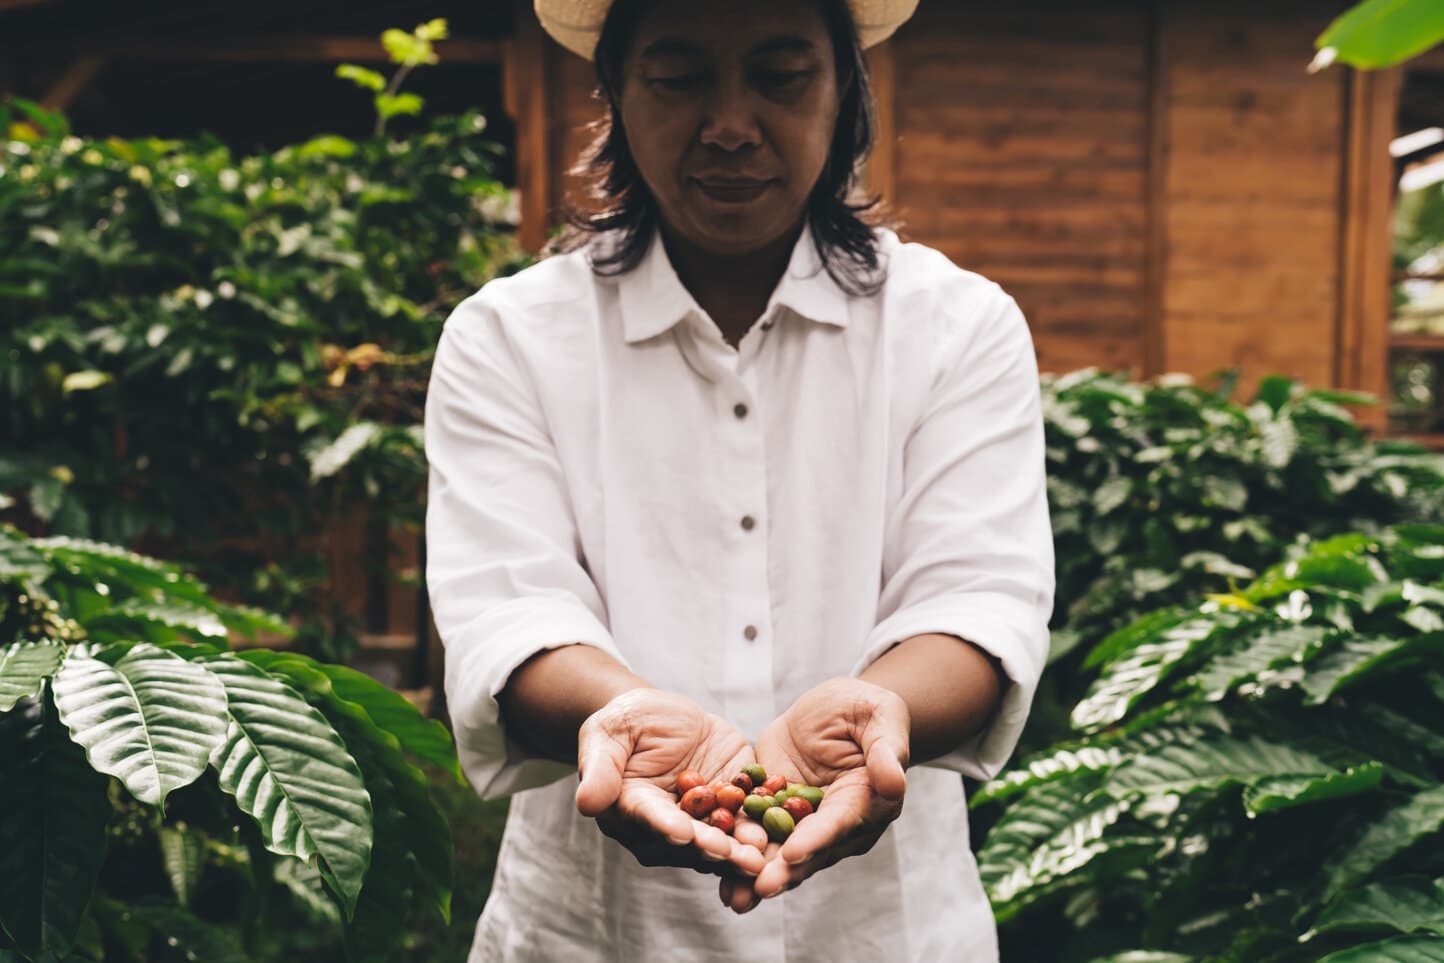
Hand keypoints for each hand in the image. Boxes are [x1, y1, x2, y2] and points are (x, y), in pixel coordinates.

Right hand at [575, 688, 765, 877]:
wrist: (663, 717)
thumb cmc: (627, 722)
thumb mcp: (610, 732)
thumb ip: (601, 767)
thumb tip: (587, 802)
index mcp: (631, 810)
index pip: (650, 820)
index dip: (666, 827)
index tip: (683, 834)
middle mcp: (666, 827)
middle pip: (691, 841)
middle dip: (716, 848)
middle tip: (740, 856)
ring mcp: (701, 822)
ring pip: (723, 840)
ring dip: (744, 850)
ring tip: (765, 854)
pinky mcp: (731, 808)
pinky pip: (749, 820)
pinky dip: (765, 828)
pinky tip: (786, 831)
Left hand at [720, 678, 909, 912]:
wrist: (834, 708)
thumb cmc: (864, 708)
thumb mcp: (880, 717)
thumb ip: (885, 750)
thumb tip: (894, 783)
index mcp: (867, 801)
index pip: (840, 824)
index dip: (816, 840)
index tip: (792, 855)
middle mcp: (838, 823)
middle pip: (810, 850)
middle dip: (784, 871)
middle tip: (758, 888)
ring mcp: (806, 823)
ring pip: (782, 853)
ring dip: (758, 876)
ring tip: (735, 897)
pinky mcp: (777, 813)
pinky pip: (758, 835)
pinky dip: (738, 853)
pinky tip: (714, 870)